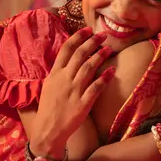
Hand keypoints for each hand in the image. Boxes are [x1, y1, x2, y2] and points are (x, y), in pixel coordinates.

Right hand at [31, 28, 114, 154]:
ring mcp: (73, 91)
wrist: (48, 131)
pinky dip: (104, 78)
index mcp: (54, 74)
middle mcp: (64, 80)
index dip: (78, 37)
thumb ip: (59, 72)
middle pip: (79, 55)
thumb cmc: (49, 108)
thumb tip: (69, 58)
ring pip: (88, 68)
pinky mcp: (82, 104)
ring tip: (109, 49)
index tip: (88, 29)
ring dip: (99, 56)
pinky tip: (112, 70)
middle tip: (103, 35)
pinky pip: (95, 88)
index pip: (66, 50)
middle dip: (92, 42)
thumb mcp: (49, 86)